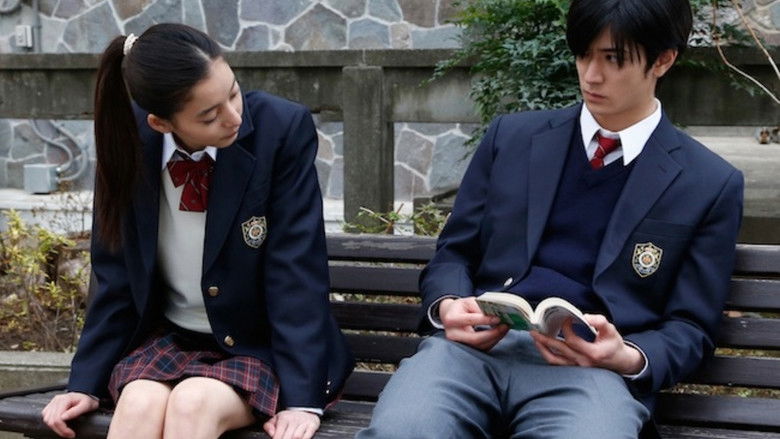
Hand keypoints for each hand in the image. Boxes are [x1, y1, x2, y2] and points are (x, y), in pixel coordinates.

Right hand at [41, 392, 98, 437]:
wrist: (85, 396)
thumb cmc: (87, 400)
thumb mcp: (86, 405)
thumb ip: (75, 411)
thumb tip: (63, 418)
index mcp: (64, 399)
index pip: (58, 418)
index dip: (63, 429)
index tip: (71, 434)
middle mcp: (56, 400)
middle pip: (51, 420)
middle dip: (60, 430)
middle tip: (69, 435)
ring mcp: (52, 403)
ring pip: (47, 420)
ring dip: (55, 428)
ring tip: (65, 431)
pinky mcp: (50, 407)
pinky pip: (46, 417)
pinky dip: (51, 424)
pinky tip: (60, 425)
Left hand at [263, 409, 319, 438]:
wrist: (305, 409)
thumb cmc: (288, 418)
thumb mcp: (276, 418)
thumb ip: (269, 426)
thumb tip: (271, 433)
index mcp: (284, 418)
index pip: (278, 434)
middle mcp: (294, 419)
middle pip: (288, 437)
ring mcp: (304, 422)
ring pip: (298, 437)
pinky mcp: (313, 425)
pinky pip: (308, 436)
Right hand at [439, 297, 508, 350]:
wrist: (450, 316)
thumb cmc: (461, 308)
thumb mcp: (468, 301)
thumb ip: (480, 307)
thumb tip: (495, 314)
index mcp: (451, 319)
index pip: (470, 320)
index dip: (485, 320)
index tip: (498, 318)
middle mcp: (452, 334)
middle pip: (475, 339)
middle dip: (492, 334)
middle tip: (505, 326)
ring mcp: (458, 344)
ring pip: (480, 346)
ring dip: (495, 338)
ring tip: (504, 328)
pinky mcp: (466, 349)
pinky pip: (482, 348)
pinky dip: (492, 341)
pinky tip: (499, 334)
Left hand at [530, 314, 644, 374]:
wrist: (620, 362)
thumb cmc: (614, 345)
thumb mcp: (611, 330)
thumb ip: (599, 321)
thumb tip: (584, 317)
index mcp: (592, 353)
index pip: (572, 340)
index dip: (566, 328)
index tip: (565, 319)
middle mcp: (583, 362)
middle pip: (559, 350)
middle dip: (545, 340)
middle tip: (534, 330)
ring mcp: (578, 367)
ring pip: (555, 360)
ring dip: (543, 349)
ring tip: (535, 339)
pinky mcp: (575, 369)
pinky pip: (558, 364)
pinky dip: (548, 355)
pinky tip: (542, 347)